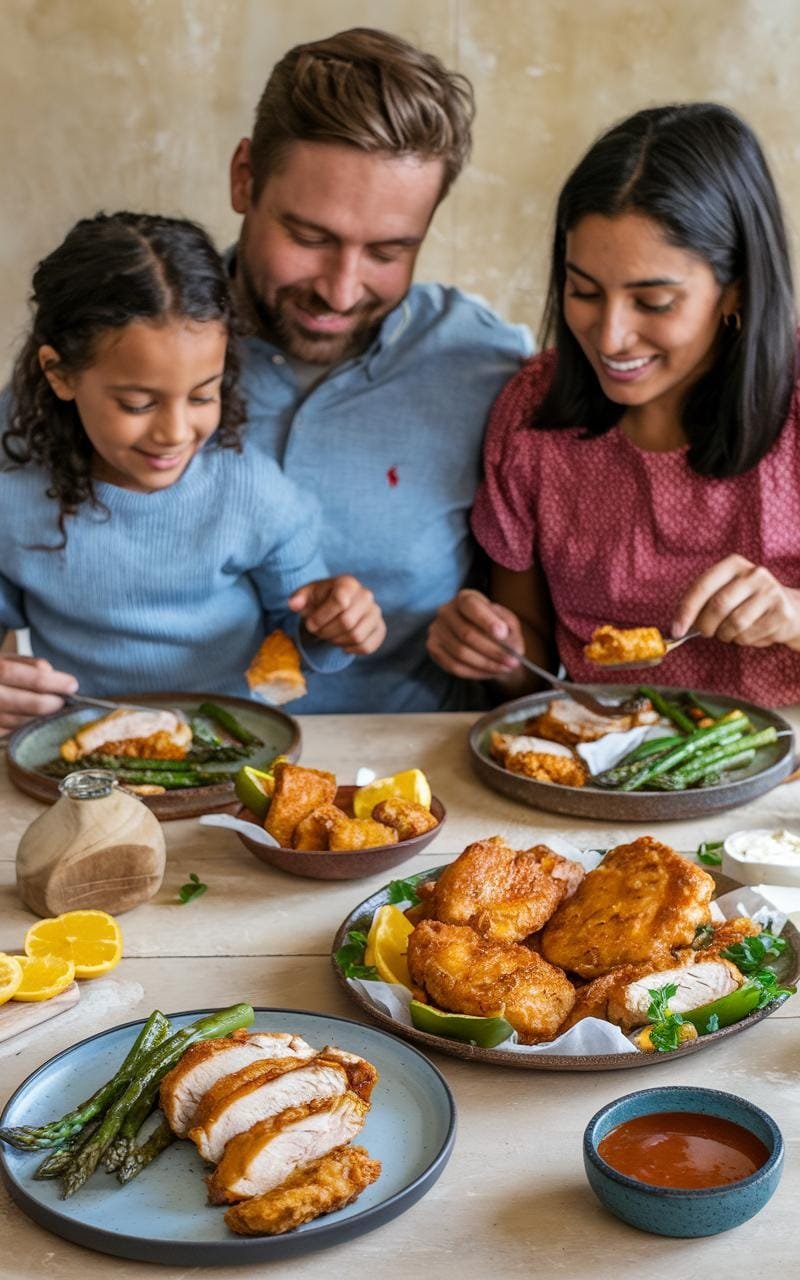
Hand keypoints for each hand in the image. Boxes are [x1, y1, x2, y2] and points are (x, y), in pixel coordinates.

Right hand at [0, 655, 78, 731]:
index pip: (31, 678)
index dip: (54, 683)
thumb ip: (28, 664)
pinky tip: (34, 722)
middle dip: (51, 704)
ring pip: (21, 722)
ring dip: (41, 719)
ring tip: (54, 712)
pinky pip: (11, 733)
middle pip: (28, 704)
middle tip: (64, 702)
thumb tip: (51, 674)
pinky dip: (26, 728)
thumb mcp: (4, 658)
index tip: (72, 685)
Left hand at [288, 576, 385, 654]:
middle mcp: (366, 595)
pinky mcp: (380, 628)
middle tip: (318, 633)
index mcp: (348, 583)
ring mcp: (375, 612)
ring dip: (337, 642)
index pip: (340, 602)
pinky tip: (342, 644)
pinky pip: (367, 646)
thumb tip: (294, 605)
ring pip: (357, 636)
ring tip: (330, 636)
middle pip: (347, 622)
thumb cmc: (320, 600)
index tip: (310, 624)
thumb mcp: (306, 596)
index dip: (321, 618)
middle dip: (327, 632)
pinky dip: (351, 649)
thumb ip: (298, 598)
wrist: (337, 605)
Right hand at [427, 588, 526, 678]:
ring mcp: (436, 629)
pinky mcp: (433, 648)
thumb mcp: (508, 622)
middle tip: (513, 661)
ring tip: (505, 668)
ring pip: (460, 652)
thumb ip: (510, 629)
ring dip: (486, 664)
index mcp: (465, 597)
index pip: (471, 606)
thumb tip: (510, 645)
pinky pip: (453, 666)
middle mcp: (446, 611)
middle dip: (493, 650)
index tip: (502, 634)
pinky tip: (489, 672)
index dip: (486, 620)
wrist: (482, 640)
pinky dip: (474, 672)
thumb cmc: (496, 628)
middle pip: (466, 633)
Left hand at [673, 555, 799, 648]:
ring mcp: (769, 592)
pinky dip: (743, 640)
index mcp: (732, 564)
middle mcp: (753, 573)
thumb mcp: (725, 593)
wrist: (791, 609)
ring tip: (729, 632)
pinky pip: (750, 634)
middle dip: (705, 626)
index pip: (702, 586)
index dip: (686, 611)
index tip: (676, 630)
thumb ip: (702, 603)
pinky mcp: (781, 612)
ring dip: (725, 635)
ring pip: (734, 623)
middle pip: (718, 605)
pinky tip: (750, 633)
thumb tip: (678, 626)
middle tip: (706, 633)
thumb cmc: (747, 603)